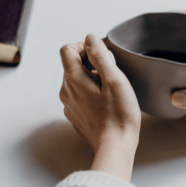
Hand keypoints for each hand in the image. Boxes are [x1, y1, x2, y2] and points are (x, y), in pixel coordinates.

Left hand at [60, 35, 140, 178]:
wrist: (115, 147)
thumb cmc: (118, 115)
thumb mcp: (114, 79)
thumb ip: (100, 55)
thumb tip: (90, 39)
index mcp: (73, 79)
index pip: (67, 50)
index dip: (84, 46)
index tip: (101, 53)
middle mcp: (66, 91)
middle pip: (72, 65)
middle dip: (90, 63)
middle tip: (111, 73)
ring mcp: (70, 105)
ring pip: (76, 81)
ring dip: (91, 78)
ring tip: (111, 89)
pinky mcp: (76, 116)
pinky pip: (80, 96)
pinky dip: (91, 93)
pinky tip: (107, 103)